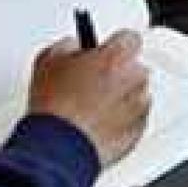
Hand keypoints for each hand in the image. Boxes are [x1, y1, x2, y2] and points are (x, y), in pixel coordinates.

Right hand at [27, 29, 150, 166]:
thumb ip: (67, 46)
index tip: (105, 51)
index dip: (114, 45)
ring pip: (136, 94)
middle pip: (135, 67)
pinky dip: (121, 121)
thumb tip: (72, 46)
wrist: (59, 148)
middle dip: (118, 73)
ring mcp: (139, 107)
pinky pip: (135, 120)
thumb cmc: (55, 108)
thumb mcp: (48, 60)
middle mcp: (134, 80)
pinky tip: (97, 124)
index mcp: (116, 57)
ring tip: (92, 108)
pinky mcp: (138, 132)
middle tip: (94, 83)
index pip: (130, 38)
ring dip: (121, 97)